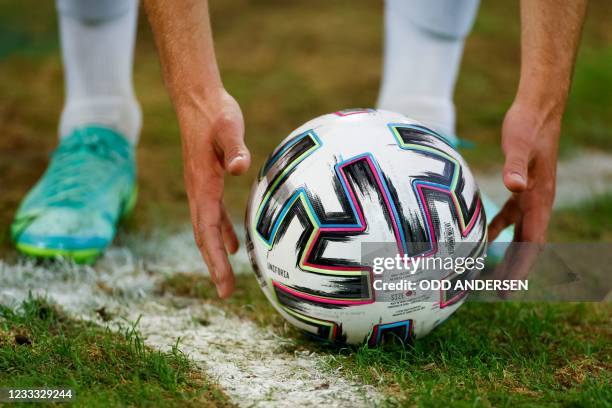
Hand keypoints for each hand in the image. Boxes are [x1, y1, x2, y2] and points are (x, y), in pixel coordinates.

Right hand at [177, 88, 250, 297]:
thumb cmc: (215, 112)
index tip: (224, 286)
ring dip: (217, 253)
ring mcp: (202, 187)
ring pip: (207, 228)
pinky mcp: (209, 180)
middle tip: (226, 293)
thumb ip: (235, 149)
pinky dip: (223, 232)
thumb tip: (240, 169)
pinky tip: (234, 243)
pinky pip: (215, 214)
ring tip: (227, 277)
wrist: (198, 98)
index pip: (207, 231)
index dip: (215, 260)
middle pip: (203, 236)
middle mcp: (199, 191)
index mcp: (203, 186)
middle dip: (214, 266)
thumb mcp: (228, 128)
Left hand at [487, 102, 560, 288]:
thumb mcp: (519, 144)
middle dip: (514, 269)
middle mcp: (538, 201)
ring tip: (490, 273)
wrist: (538, 108)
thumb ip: (516, 166)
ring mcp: (530, 195)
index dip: (522, 266)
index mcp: (540, 198)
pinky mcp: (520, 186)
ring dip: (507, 253)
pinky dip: (497, 229)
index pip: (533, 242)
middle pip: (527, 244)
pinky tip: (481, 237)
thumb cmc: (529, 125)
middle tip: (498, 292)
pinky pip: (509, 216)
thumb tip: (515, 186)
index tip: (510, 287)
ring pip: (519, 233)